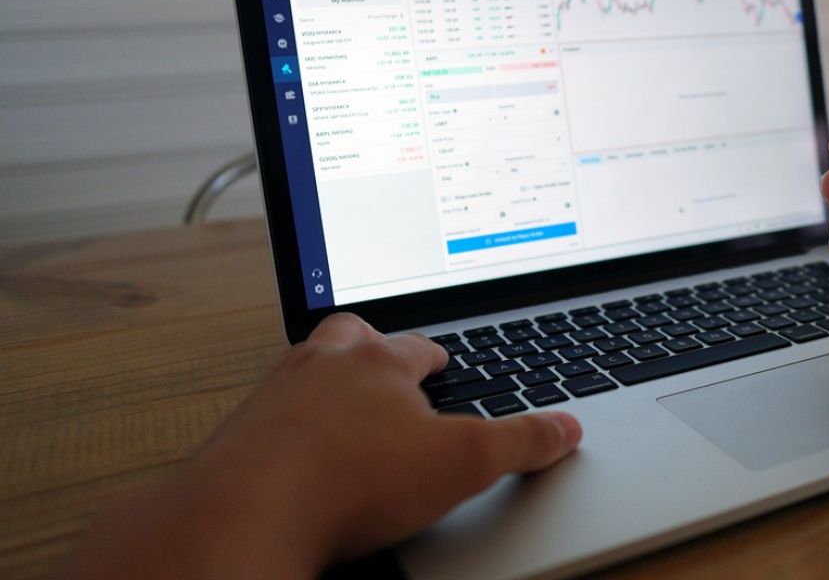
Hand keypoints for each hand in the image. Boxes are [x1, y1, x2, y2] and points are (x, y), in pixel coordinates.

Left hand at [67, 313, 581, 579]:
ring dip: (324, 378)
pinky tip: (297, 450)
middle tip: (381, 360)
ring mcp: (274, 396)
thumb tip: (567, 427)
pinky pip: (267, 414)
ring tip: (340, 400)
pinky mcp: (238, 434)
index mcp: (379, 360)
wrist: (248, 512)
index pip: (416, 346)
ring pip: (303, 368)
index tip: (441, 360)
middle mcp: (322, 365)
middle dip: (369, 346)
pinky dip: (286, 423)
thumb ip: (521, 442)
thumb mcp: (462, 463)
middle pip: (350, 338)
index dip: (435, 356)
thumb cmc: (352, 480)